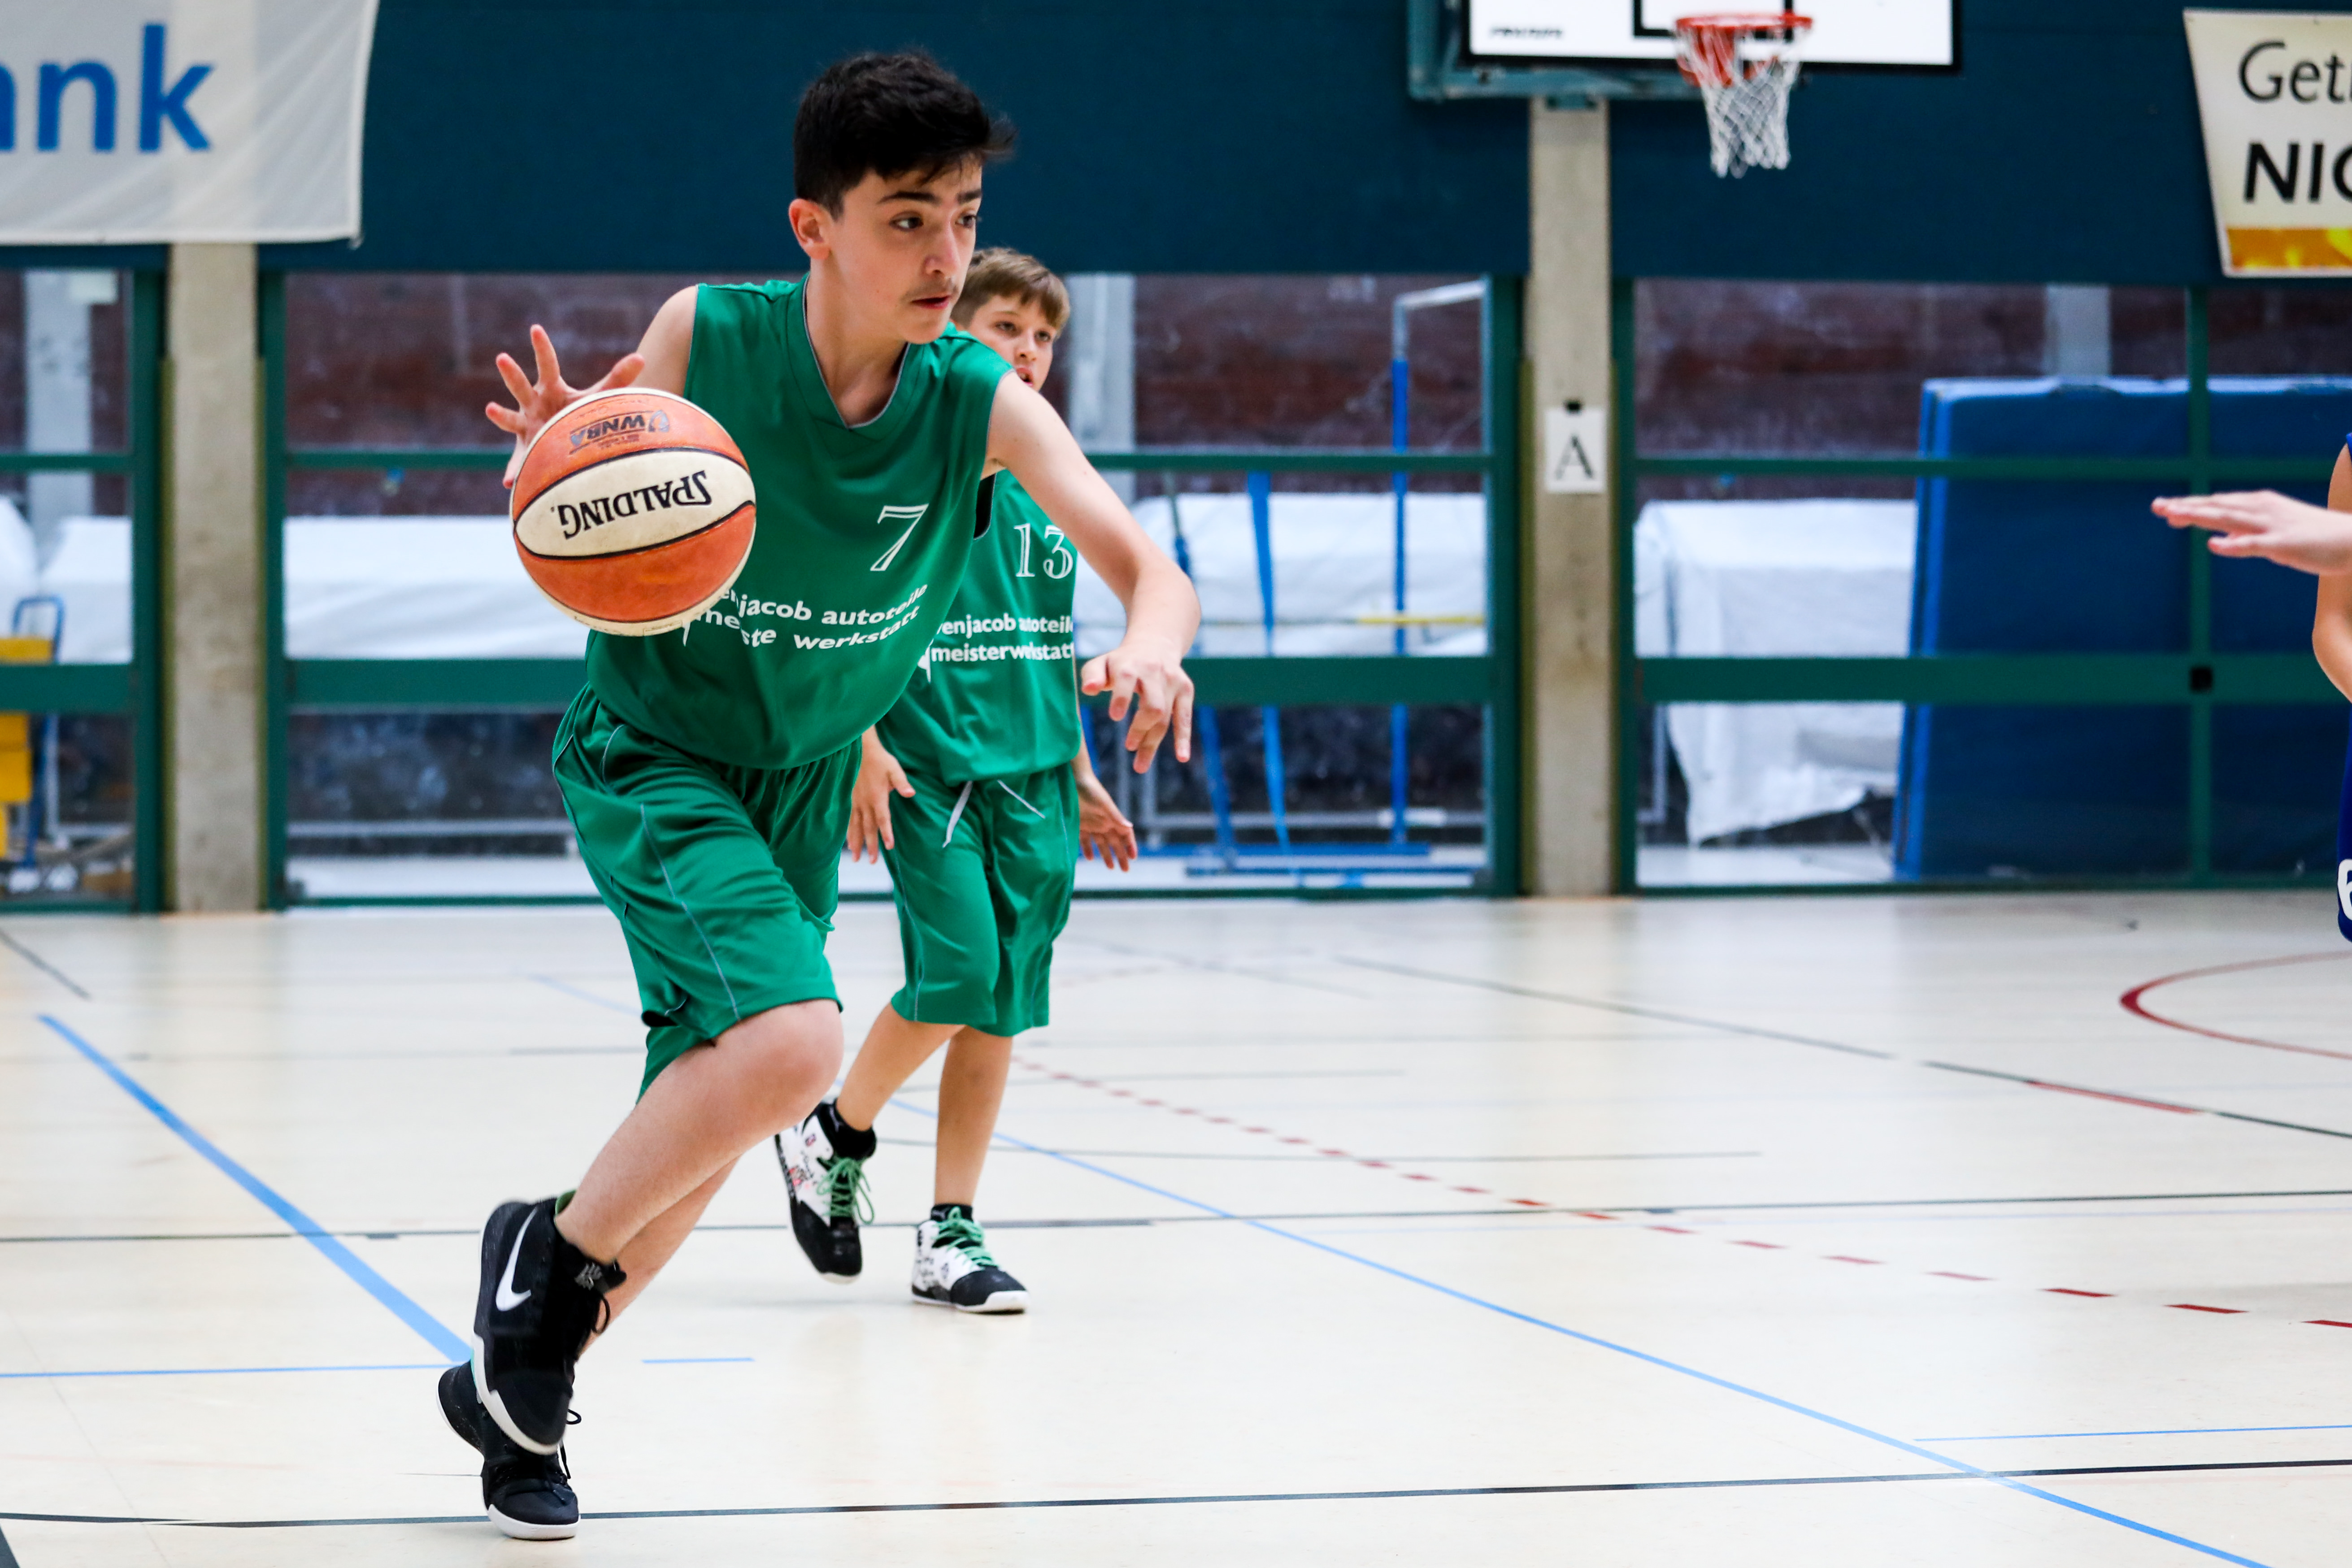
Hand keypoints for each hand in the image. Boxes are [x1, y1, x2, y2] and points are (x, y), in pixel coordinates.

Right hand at [485, 324, 645, 487]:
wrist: (566, 439)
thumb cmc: (579, 413)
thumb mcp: (599, 396)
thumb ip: (618, 378)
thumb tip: (641, 357)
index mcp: (551, 388)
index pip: (547, 364)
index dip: (542, 347)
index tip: (535, 328)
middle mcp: (533, 403)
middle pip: (521, 386)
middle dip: (512, 373)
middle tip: (502, 357)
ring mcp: (526, 425)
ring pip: (510, 418)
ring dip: (501, 414)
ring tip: (490, 408)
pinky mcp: (526, 449)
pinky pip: (518, 461)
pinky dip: (514, 470)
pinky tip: (509, 482)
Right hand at [845, 731, 912, 861]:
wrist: (860, 751)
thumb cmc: (880, 760)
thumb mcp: (894, 769)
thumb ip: (902, 783)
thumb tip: (910, 793)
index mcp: (877, 797)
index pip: (882, 819)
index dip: (886, 833)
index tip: (888, 847)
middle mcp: (865, 803)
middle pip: (868, 828)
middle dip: (870, 845)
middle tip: (871, 862)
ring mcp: (855, 802)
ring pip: (855, 826)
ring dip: (856, 843)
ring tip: (856, 858)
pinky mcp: (849, 800)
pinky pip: (848, 820)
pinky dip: (848, 832)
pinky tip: (847, 842)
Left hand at [1074, 770, 1137, 870]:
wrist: (1073, 780)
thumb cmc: (1091, 789)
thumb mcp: (1104, 804)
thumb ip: (1115, 816)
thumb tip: (1130, 827)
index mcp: (1112, 818)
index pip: (1125, 834)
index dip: (1130, 845)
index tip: (1133, 857)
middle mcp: (1103, 822)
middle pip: (1114, 842)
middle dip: (1120, 855)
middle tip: (1125, 870)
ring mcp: (1091, 824)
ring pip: (1101, 843)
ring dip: (1105, 854)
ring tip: (1110, 867)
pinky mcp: (1079, 824)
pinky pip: (1084, 840)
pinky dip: (1087, 848)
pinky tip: (1090, 858)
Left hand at [1079, 638, 1192, 773]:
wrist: (1154, 645)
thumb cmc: (1120, 662)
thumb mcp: (1102, 663)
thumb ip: (1092, 675)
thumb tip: (1088, 690)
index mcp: (1131, 664)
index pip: (1127, 678)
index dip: (1122, 697)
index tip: (1115, 717)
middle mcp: (1154, 671)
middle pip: (1152, 705)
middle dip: (1141, 728)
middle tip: (1128, 746)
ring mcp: (1172, 681)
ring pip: (1165, 716)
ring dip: (1153, 742)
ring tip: (1140, 766)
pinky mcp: (1185, 689)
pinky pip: (1185, 717)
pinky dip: (1183, 737)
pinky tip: (1182, 757)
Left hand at [2152, 490, 2351, 575]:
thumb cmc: (2312, 539)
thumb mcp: (2271, 535)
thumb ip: (2244, 537)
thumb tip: (2218, 540)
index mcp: (2259, 505)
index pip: (2219, 504)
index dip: (2191, 505)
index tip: (2165, 508)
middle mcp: (2262, 510)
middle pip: (2218, 507)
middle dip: (2187, 506)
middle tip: (2157, 506)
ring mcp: (2272, 526)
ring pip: (2229, 519)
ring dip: (2200, 516)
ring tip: (2173, 515)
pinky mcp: (2284, 544)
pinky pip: (2254, 545)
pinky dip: (2233, 544)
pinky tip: (2214, 545)